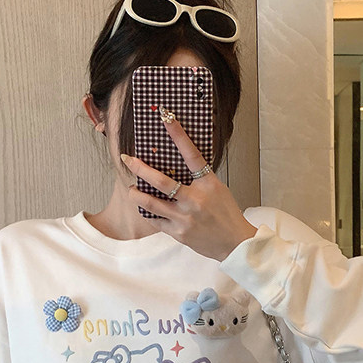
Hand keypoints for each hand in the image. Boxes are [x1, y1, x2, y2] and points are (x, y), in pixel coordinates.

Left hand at [119, 114, 256, 261]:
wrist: (235, 243)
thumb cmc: (226, 214)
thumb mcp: (217, 189)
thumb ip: (198, 178)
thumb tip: (176, 165)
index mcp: (208, 184)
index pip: (192, 154)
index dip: (178, 135)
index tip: (167, 118)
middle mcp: (195, 200)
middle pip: (161, 181)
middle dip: (140, 168)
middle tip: (127, 159)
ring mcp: (185, 218)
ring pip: (151, 203)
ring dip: (136, 194)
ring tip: (131, 189)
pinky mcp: (179, 233)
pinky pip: (156, 220)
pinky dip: (148, 212)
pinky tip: (144, 207)